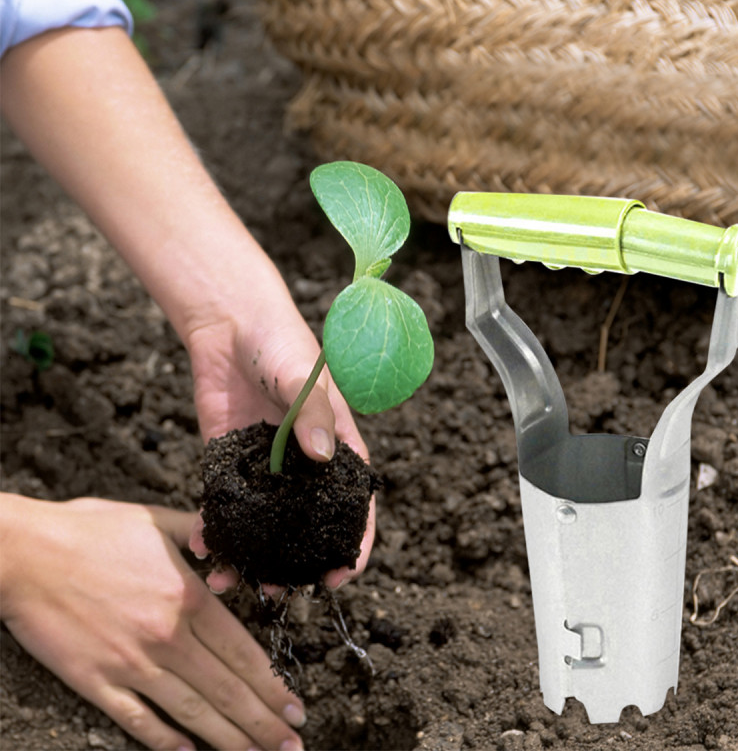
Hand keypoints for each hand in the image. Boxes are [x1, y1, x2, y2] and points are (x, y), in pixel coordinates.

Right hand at [0, 495, 305, 750]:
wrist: (25, 553)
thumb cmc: (92, 530)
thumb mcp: (156, 519)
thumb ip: (199, 531)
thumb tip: (225, 537)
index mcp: (189, 596)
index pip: (244, 652)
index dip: (273, 684)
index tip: (296, 708)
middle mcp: (169, 636)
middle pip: (226, 689)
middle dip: (263, 723)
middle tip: (292, 748)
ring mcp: (132, 663)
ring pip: (192, 711)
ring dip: (228, 739)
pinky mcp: (95, 680)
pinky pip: (137, 720)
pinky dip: (164, 741)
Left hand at [185, 312, 374, 592]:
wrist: (230, 324)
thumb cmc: (281, 342)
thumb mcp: (304, 375)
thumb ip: (314, 413)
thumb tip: (321, 455)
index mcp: (335, 446)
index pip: (354, 503)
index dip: (354, 543)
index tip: (341, 577)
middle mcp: (302, 465)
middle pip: (307, 525)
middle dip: (296, 564)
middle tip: (279, 592)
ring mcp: (265, 467)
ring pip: (263, 524)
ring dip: (251, 556)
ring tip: (234, 582)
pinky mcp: (228, 461)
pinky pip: (223, 504)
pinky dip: (214, 528)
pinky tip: (203, 546)